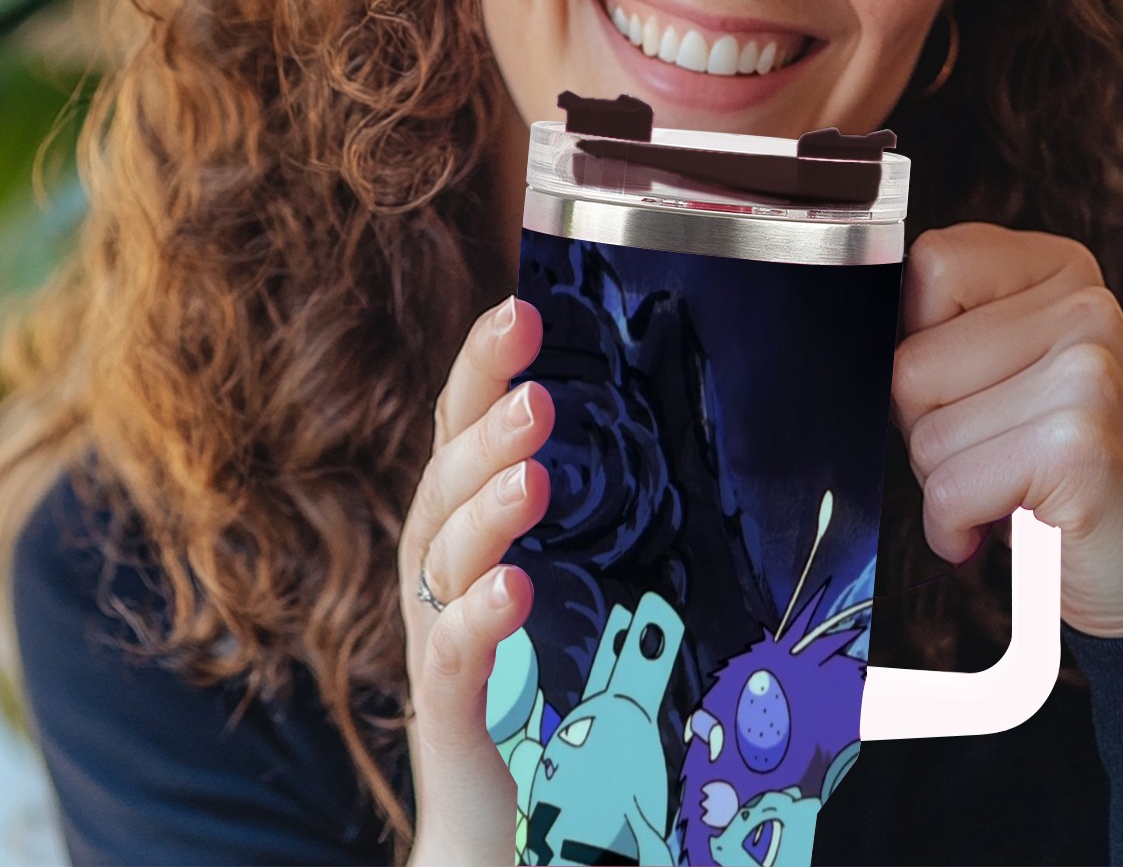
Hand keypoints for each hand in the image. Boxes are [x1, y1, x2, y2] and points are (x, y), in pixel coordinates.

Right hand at [397, 295, 552, 862]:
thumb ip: (604, 514)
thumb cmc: (548, 680)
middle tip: (535, 378)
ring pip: (442, 555)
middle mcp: (441, 568)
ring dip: (486, 507)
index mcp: (469, 524)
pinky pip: (449, 659)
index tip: (519, 308)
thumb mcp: (579, 576)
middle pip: (446, 476)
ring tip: (533, 474)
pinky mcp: (449, 714)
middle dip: (487, 421)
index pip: (463, 427)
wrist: (503, 822)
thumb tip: (685, 429)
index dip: (482, 366)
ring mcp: (437, 636)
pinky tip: (512, 591)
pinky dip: (476, 621)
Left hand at [892, 223, 1122, 636]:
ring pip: (924, 432)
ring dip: (944, 483)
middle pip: (911, 361)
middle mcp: (1085, 307)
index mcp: (1062, 269)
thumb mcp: (1018, 370)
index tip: (966, 387)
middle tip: (994, 455)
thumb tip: (859, 329)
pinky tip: (1002, 528)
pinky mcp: (1078, 447)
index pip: (930, 265)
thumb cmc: (1069, 471)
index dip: (920, 342)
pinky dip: (954, 528)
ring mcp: (1088, 373)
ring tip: (1009, 488)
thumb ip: (955, 327)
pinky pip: (949, 490)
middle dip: (927, 427)